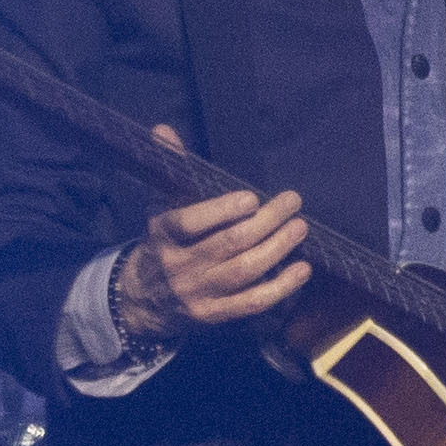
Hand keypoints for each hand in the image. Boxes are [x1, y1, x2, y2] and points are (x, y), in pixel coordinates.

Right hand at [115, 124, 308, 344]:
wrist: (144, 298)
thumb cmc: (164, 241)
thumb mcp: (160, 204)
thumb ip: (169, 167)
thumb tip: (163, 129)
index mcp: (163, 234)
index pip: (188, 223)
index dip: (221, 211)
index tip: (251, 199)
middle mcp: (179, 265)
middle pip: (227, 244)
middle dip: (265, 223)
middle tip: (292, 203)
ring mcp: (198, 293)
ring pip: (243, 272)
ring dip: (277, 249)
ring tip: (300, 228)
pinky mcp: (214, 315)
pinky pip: (252, 303)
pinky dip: (280, 288)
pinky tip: (302, 270)